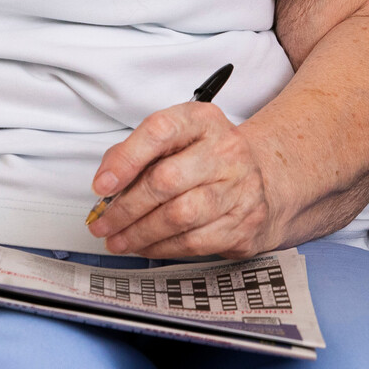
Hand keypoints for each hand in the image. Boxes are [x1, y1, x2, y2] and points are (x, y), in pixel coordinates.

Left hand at [86, 100, 284, 259]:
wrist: (266, 180)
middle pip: (165, 180)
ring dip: (140, 233)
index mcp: (203, 121)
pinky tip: (146, 246)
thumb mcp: (177, 140)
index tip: (102, 185)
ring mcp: (240, 188)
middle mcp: (226, 151)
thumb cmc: (208, 159)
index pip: (160, 131)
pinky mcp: (245, 223)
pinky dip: (163, 248)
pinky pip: (195, 241)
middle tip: (102, 223)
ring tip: (118, 240)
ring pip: (179, 216)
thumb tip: (106, 181)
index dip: (126, 159)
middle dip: (125, 208)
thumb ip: (137, 152)